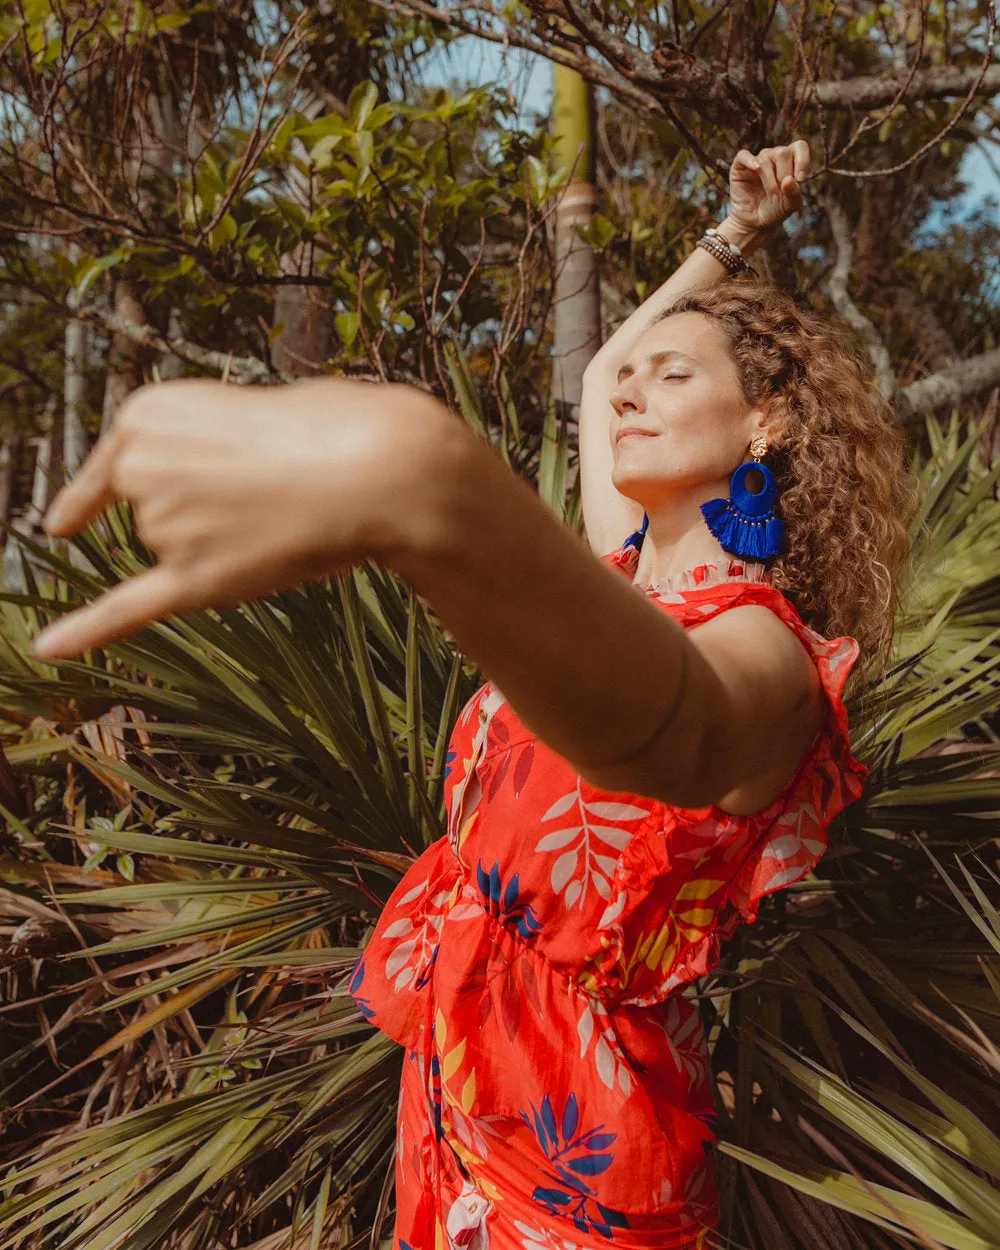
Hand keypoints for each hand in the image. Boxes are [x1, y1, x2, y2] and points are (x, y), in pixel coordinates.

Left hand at [30, 377, 436, 660]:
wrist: (375, 466)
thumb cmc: (328, 432)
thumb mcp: (241, 411)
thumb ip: (197, 458)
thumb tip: (181, 535)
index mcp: (144, 412)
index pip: (124, 466)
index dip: (148, 485)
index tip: (72, 519)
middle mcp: (139, 469)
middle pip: (154, 510)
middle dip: (204, 508)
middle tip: (271, 482)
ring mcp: (164, 528)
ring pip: (176, 550)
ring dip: (224, 540)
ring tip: (281, 510)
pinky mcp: (194, 580)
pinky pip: (129, 608)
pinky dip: (87, 631)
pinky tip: (48, 649)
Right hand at [726, 139, 810, 242]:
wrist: (754, 224)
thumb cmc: (774, 211)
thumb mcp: (790, 205)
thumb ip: (794, 193)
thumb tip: (788, 180)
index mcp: (789, 160)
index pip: (799, 147)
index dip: (802, 160)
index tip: (800, 179)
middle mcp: (773, 157)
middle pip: (783, 152)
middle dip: (784, 173)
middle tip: (781, 192)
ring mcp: (756, 160)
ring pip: (765, 159)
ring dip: (770, 180)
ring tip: (772, 196)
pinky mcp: (739, 167)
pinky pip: (743, 155)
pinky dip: (750, 160)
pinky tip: (756, 169)